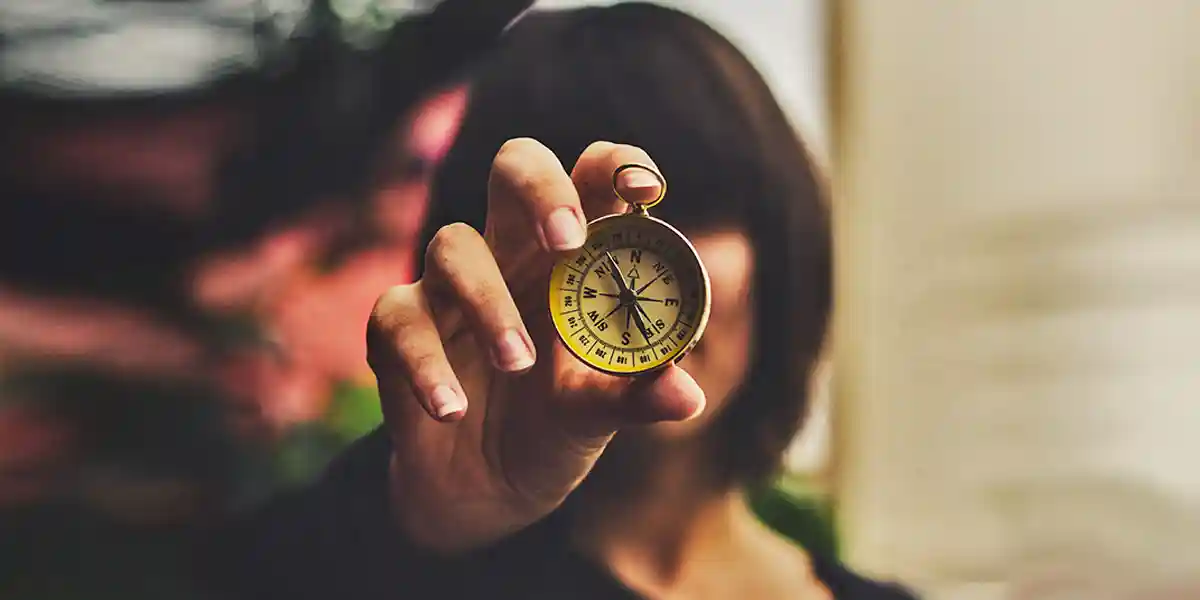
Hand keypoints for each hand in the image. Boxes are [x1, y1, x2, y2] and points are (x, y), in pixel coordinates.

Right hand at [366, 139, 705, 552]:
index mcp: (573, 253)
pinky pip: (398, 319)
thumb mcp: (601, 412)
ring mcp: (450, 284)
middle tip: (566, 242)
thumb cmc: (554, 424)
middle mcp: (511, 251)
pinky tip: (453, 408)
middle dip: (541, 190)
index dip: (619, 165)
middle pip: (515, 166)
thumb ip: (638, 396)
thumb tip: (688, 395)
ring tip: (518, 364)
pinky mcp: (400, 328)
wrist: (487, 491)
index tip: (645, 192)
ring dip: (488, 302)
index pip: (594, 174)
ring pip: (452, 244)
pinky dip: (426, 364)